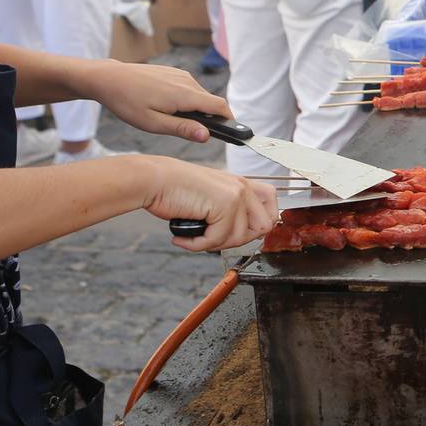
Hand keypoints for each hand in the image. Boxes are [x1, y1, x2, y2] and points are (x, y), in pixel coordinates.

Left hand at [85, 61, 232, 142]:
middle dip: (209, 118)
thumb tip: (207, 136)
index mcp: (185, 95)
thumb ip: (182, 129)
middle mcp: (188, 81)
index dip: (230, 120)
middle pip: (211, 102)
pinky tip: (165, 106)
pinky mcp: (174, 72)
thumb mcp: (153, 123)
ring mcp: (181, 74)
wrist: (109, 78)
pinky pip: (189, 88)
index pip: (220, 106)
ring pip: (200, 95)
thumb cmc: (127, 103)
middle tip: (190, 133)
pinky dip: (186, 100)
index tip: (231, 133)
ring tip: (171, 119)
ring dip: (195, 109)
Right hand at [144, 156, 279, 251]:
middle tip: (211, 239)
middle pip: (263, 228)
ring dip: (212, 244)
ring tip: (193, 236)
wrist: (153, 180)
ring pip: (238, 238)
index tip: (238, 234)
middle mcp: (243, 187)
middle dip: (236, 241)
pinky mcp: (225, 204)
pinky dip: (197, 245)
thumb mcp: (210, 198)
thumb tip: (246, 236)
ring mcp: (236, 194)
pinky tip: (183, 236)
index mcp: (242, 183)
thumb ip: (231, 212)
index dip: (260, 227)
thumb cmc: (175, 190)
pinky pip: (217, 240)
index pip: (272, 207)